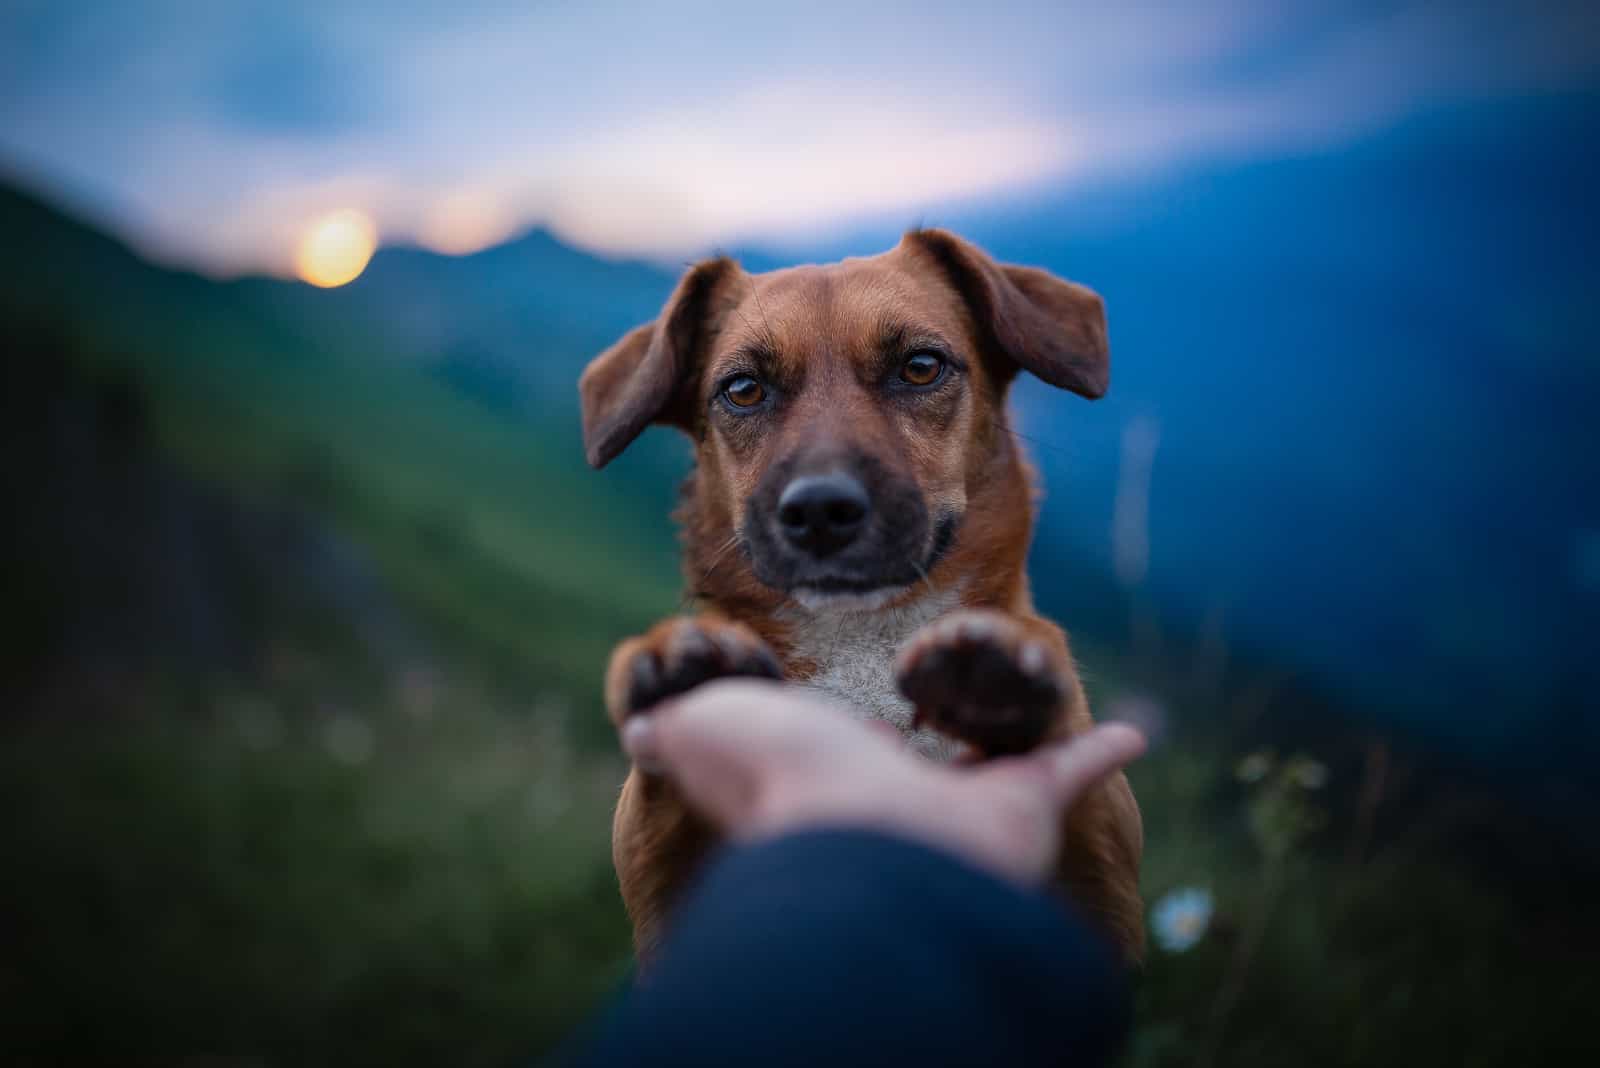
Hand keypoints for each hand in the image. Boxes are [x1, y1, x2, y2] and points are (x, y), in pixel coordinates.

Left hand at [621, 679, 1145, 885]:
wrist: (862, 838)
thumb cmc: (780, 779)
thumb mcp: (702, 730)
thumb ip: (676, 723)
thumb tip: (637, 725)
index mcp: (834, 780)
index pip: (848, 752)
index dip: (849, 728)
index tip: (860, 706)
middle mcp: (902, 802)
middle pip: (933, 767)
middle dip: (951, 736)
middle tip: (962, 698)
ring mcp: (966, 811)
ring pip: (1006, 768)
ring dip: (1024, 728)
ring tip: (1035, 694)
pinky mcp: (1025, 807)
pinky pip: (1070, 771)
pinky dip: (1102, 750)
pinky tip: (1131, 728)